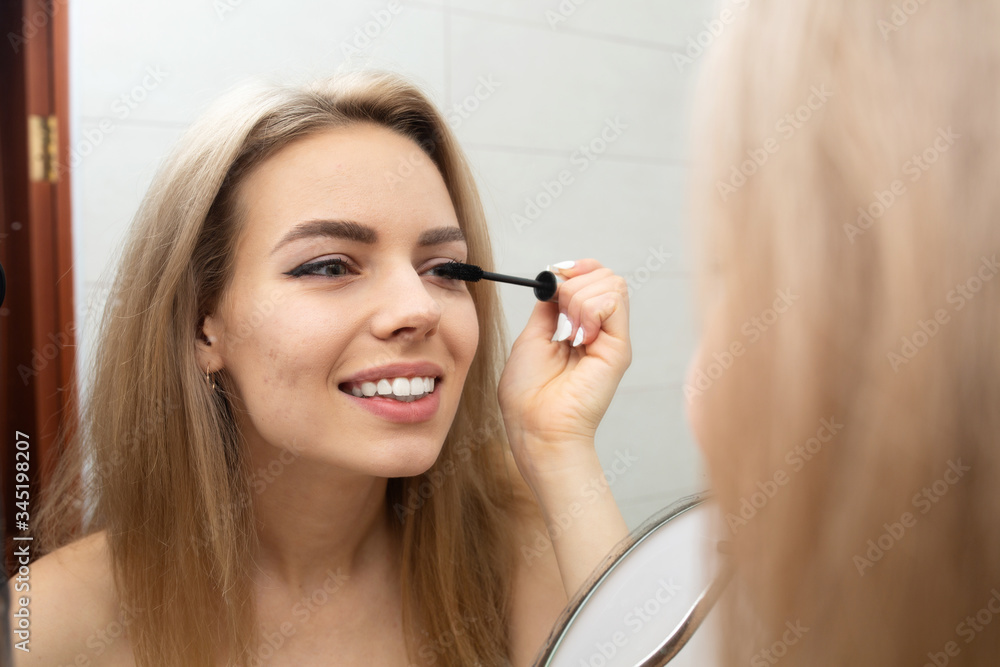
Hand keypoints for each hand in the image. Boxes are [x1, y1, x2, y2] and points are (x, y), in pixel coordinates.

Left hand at [498, 259, 630, 477]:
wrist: (537, 426)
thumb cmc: (528, 394)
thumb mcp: (532, 336)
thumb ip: (548, 308)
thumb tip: (557, 281)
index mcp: (580, 327)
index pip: (593, 278)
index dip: (576, 269)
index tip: (555, 276)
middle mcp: (600, 330)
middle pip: (604, 276)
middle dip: (574, 284)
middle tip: (559, 318)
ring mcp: (612, 338)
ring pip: (611, 283)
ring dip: (579, 299)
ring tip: (569, 334)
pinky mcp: (619, 348)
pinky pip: (613, 300)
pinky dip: (589, 308)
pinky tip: (579, 336)